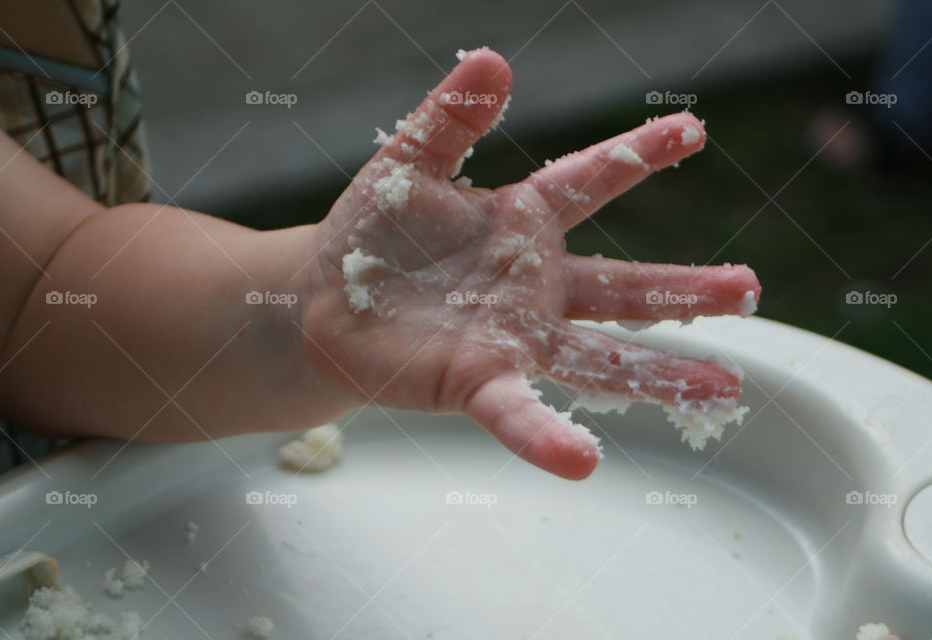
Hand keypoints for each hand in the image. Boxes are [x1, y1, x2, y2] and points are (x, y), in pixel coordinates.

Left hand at [300, 48, 759, 479]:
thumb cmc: (371, 234)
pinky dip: (548, 436)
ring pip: (599, 359)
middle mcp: (532, 287)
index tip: (693, 130)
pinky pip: (519, 411)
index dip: (639, 155)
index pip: (591, 181)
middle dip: (685, 289)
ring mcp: (513, 339)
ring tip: (727, 388)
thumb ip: (451, 119)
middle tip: (748, 287)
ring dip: (661, 374)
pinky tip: (584, 461)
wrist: (322, 304)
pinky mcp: (477, 381)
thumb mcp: (407, 166)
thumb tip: (494, 60)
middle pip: (622, 288)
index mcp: (520, 224)